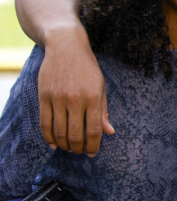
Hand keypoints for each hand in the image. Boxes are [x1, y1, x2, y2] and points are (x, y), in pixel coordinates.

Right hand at [38, 24, 113, 155]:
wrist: (66, 47)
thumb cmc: (87, 69)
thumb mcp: (101, 87)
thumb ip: (103, 111)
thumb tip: (109, 132)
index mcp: (93, 98)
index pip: (94, 130)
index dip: (93, 146)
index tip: (92, 153)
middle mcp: (75, 99)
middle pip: (75, 134)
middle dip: (78, 148)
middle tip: (80, 152)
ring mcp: (58, 98)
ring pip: (59, 131)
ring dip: (64, 145)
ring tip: (68, 148)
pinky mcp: (44, 96)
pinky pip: (44, 122)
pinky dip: (48, 136)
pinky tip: (53, 143)